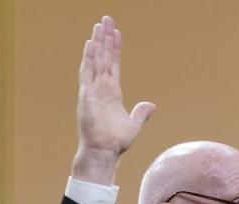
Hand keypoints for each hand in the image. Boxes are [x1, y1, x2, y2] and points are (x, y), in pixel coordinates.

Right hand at [72, 16, 155, 184]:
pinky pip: (86, 73)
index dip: (115, 48)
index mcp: (112, 92)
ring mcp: (92, 89)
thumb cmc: (116, 140)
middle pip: (103, 56)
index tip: (116, 32)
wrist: (104, 151)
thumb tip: (152, 106)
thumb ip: (141, 113)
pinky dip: (88, 58)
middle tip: (106, 19)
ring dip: (97, 42)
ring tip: (99, 25)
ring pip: (95, 60)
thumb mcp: (134, 124)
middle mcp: (101, 87)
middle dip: (105, 38)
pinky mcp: (86, 95)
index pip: (113, 64)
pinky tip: (90, 44)